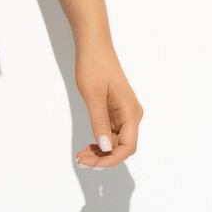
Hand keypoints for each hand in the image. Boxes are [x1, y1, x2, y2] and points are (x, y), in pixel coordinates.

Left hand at [74, 43, 142, 168]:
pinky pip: (111, 133)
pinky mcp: (116, 111)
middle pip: (122, 147)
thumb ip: (100, 123)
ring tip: (81, 155)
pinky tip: (88, 146)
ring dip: (100, 152)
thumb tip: (106, 148)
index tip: (92, 163)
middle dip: (103, 158)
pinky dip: (100, 142)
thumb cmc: (94, 66)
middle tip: (80, 160)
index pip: (128, 146)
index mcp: (130, 112)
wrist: (94, 47)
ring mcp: (124, 113)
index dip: (111, 159)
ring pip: (116, 142)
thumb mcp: (93, 96)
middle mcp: (131, 115)